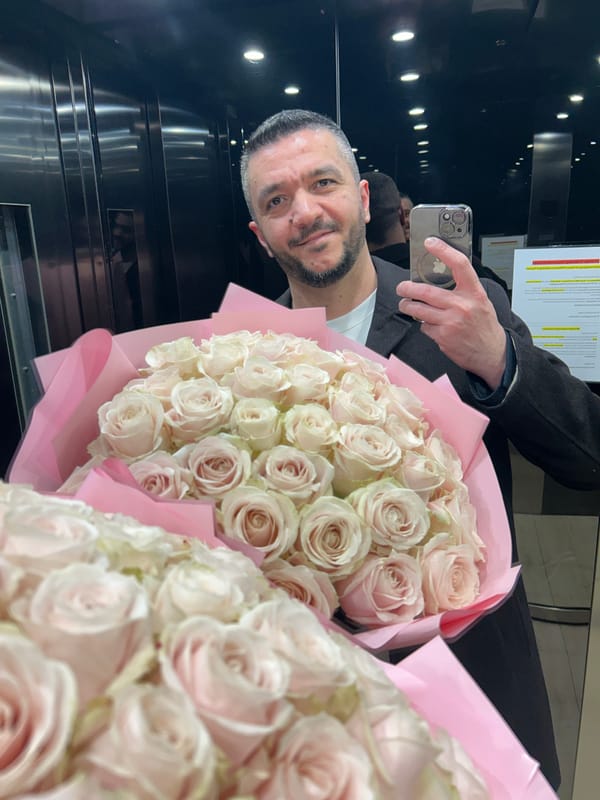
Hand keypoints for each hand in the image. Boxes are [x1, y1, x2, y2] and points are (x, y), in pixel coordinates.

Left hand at [397, 237, 506, 389]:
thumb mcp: (480, 301)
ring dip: (407, 306)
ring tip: (405, 304)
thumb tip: (439, 276)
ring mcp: (451, 322)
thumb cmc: (484, 325)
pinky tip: (430, 325)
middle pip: (426, 292)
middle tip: (401, 287)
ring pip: (419, 310)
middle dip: (407, 288)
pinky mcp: (442, 337)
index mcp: (474, 292)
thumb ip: (463, 289)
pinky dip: (423, 325)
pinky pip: (424, 327)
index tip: (430, 243)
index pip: (459, 265)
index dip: (443, 251)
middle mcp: (462, 305)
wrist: (491, 353)